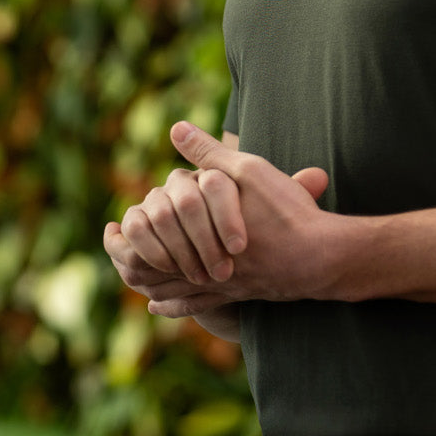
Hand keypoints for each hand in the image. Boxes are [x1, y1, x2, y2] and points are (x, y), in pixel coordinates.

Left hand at [106, 122, 332, 303]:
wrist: (323, 255)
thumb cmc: (286, 211)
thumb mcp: (247, 171)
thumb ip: (209, 152)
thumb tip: (176, 129)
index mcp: (199, 233)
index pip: (149, 239)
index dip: (126, 233)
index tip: (112, 226)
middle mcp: (204, 265)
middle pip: (152, 270)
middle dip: (128, 260)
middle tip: (112, 250)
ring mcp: (220, 284)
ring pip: (169, 291)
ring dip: (145, 284)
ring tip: (127, 276)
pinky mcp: (238, 295)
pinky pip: (196, 306)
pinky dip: (173, 306)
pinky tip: (158, 305)